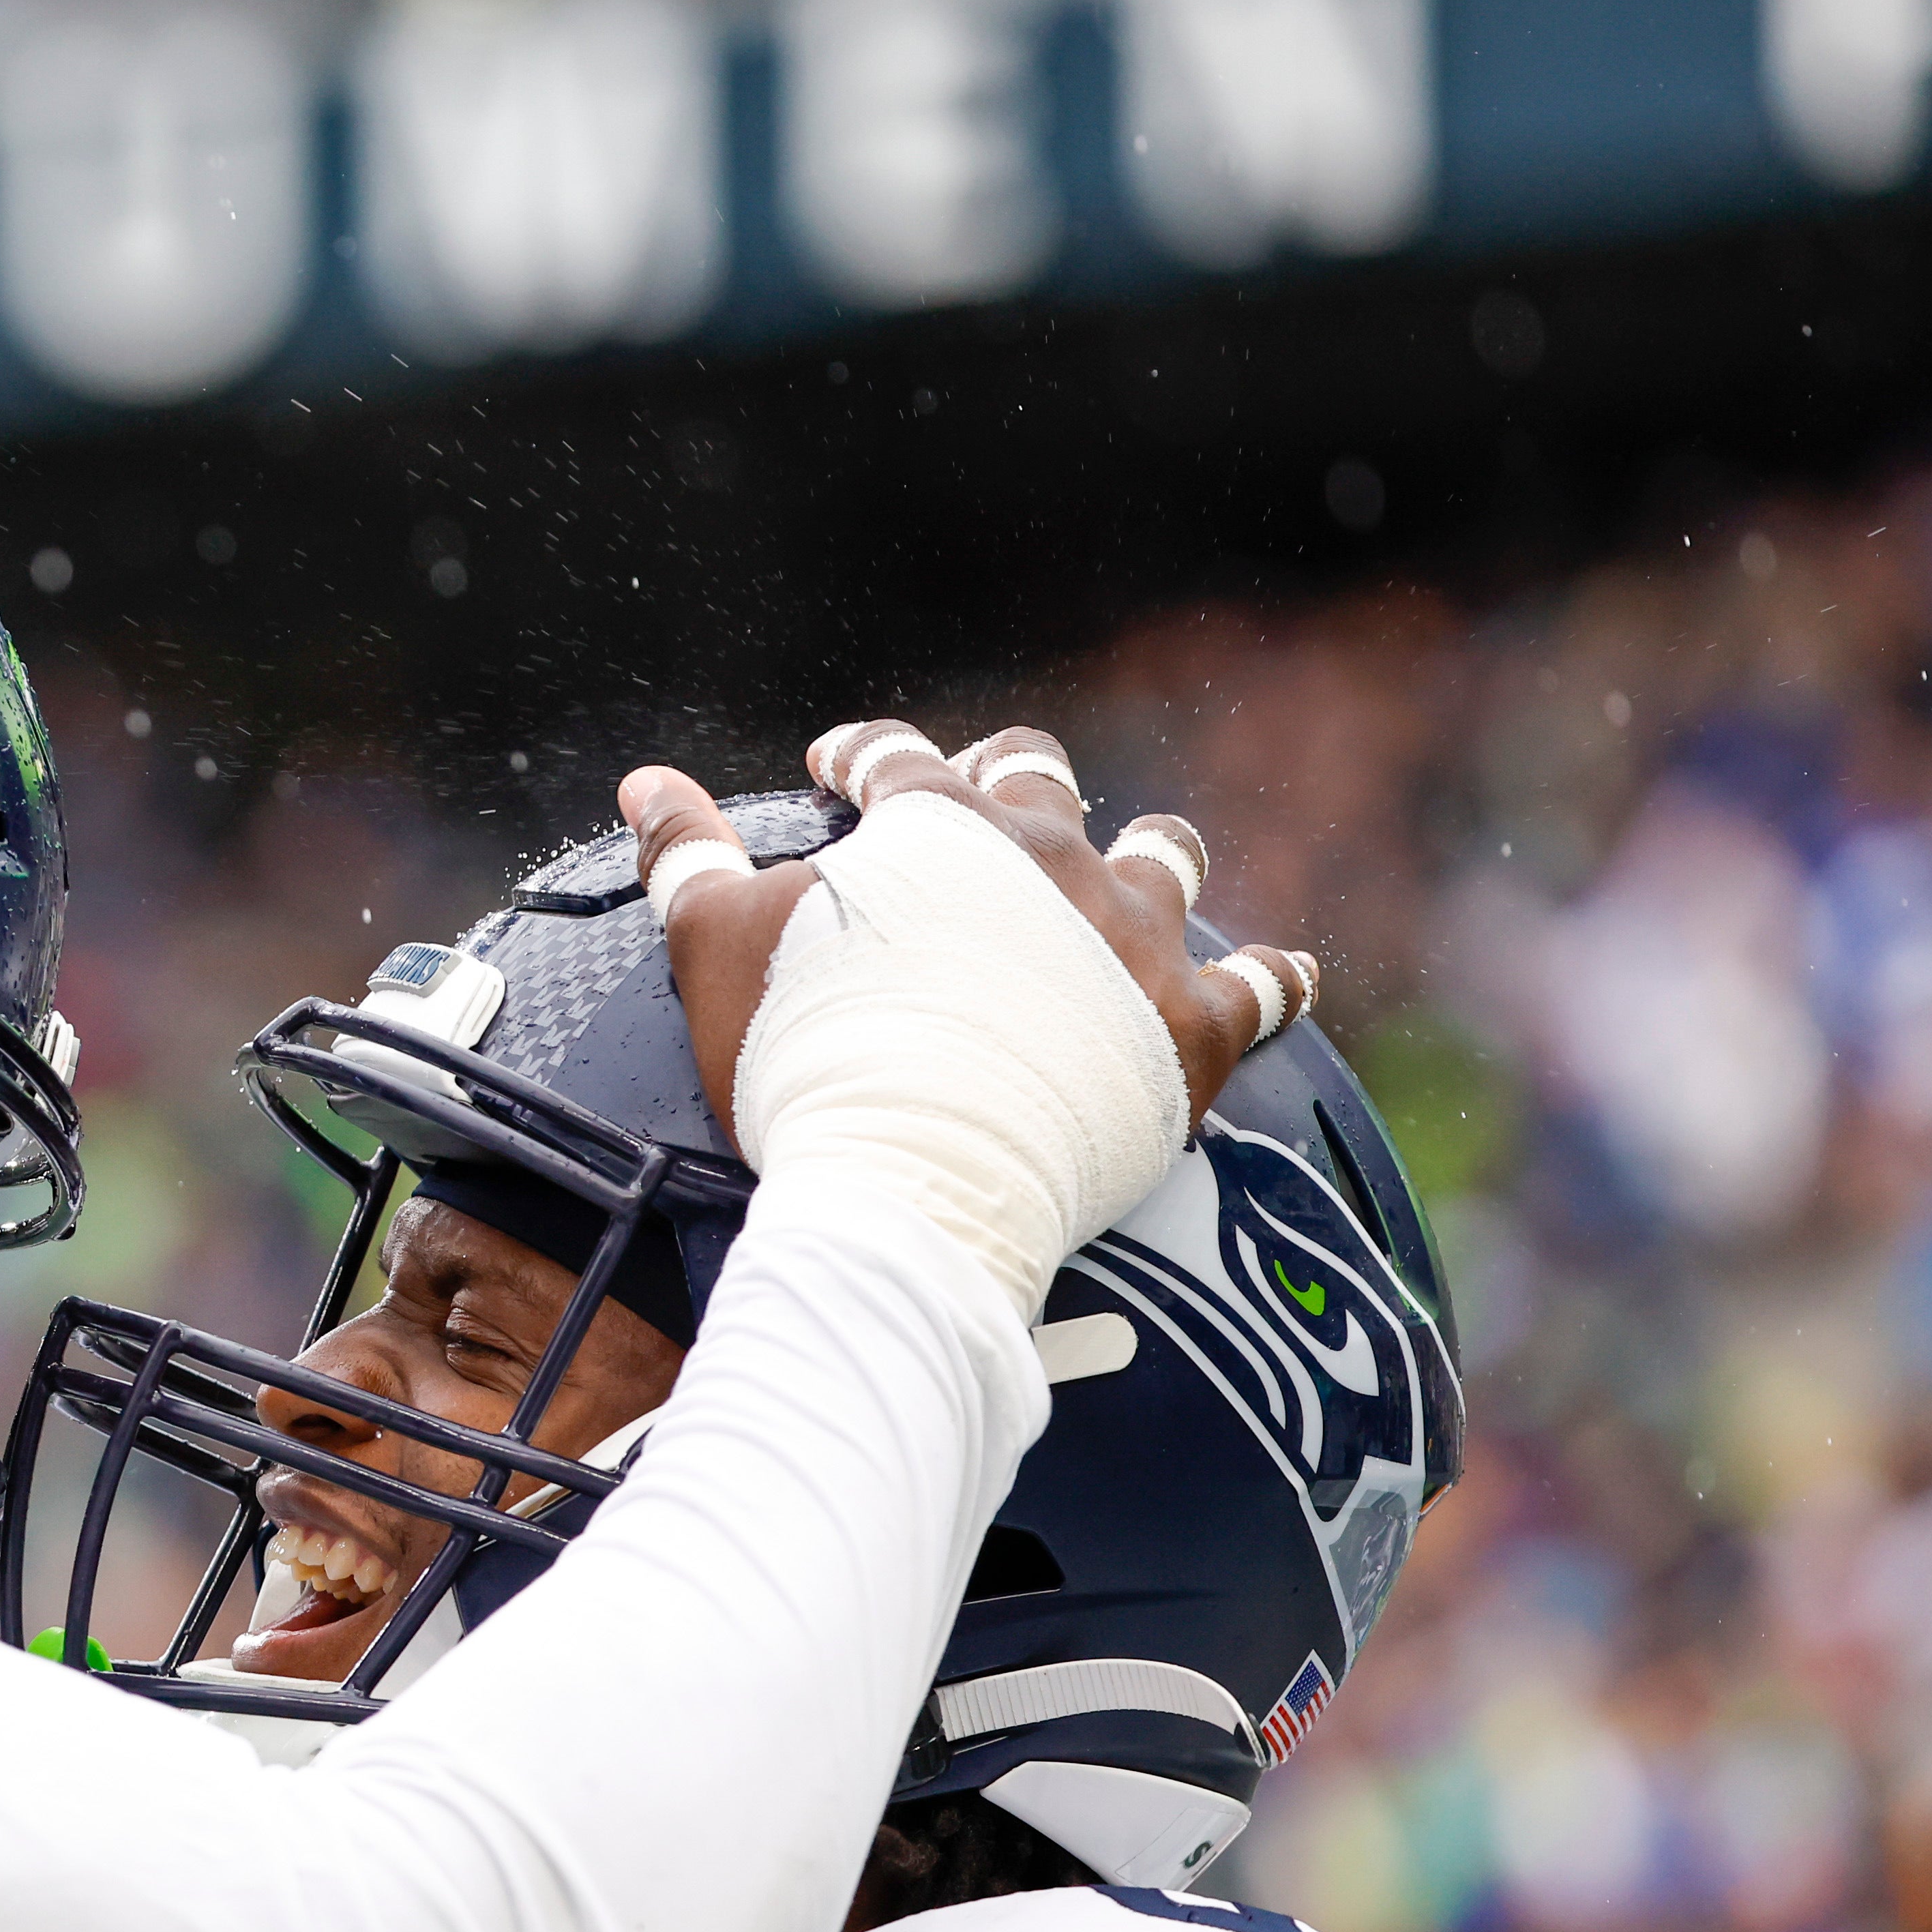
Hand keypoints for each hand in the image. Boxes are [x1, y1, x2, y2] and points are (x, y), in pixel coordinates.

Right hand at [625, 725, 1317, 1146]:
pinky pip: (1258, 988)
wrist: (918, 1175)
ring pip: (1163, 855)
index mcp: (932, 827)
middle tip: (991, 795)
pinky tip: (1286, 975)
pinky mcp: (1191, 1023)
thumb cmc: (809, 1059)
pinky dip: (1272, 980)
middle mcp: (1046, 854)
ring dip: (1148, 854)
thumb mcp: (717, 946)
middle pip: (1040, 778)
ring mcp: (1128, 935)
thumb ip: (686, 855)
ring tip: (1143, 862)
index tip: (838, 767)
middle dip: (1011, 776)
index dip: (861, 756)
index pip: (895, 757)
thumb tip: (645, 780)